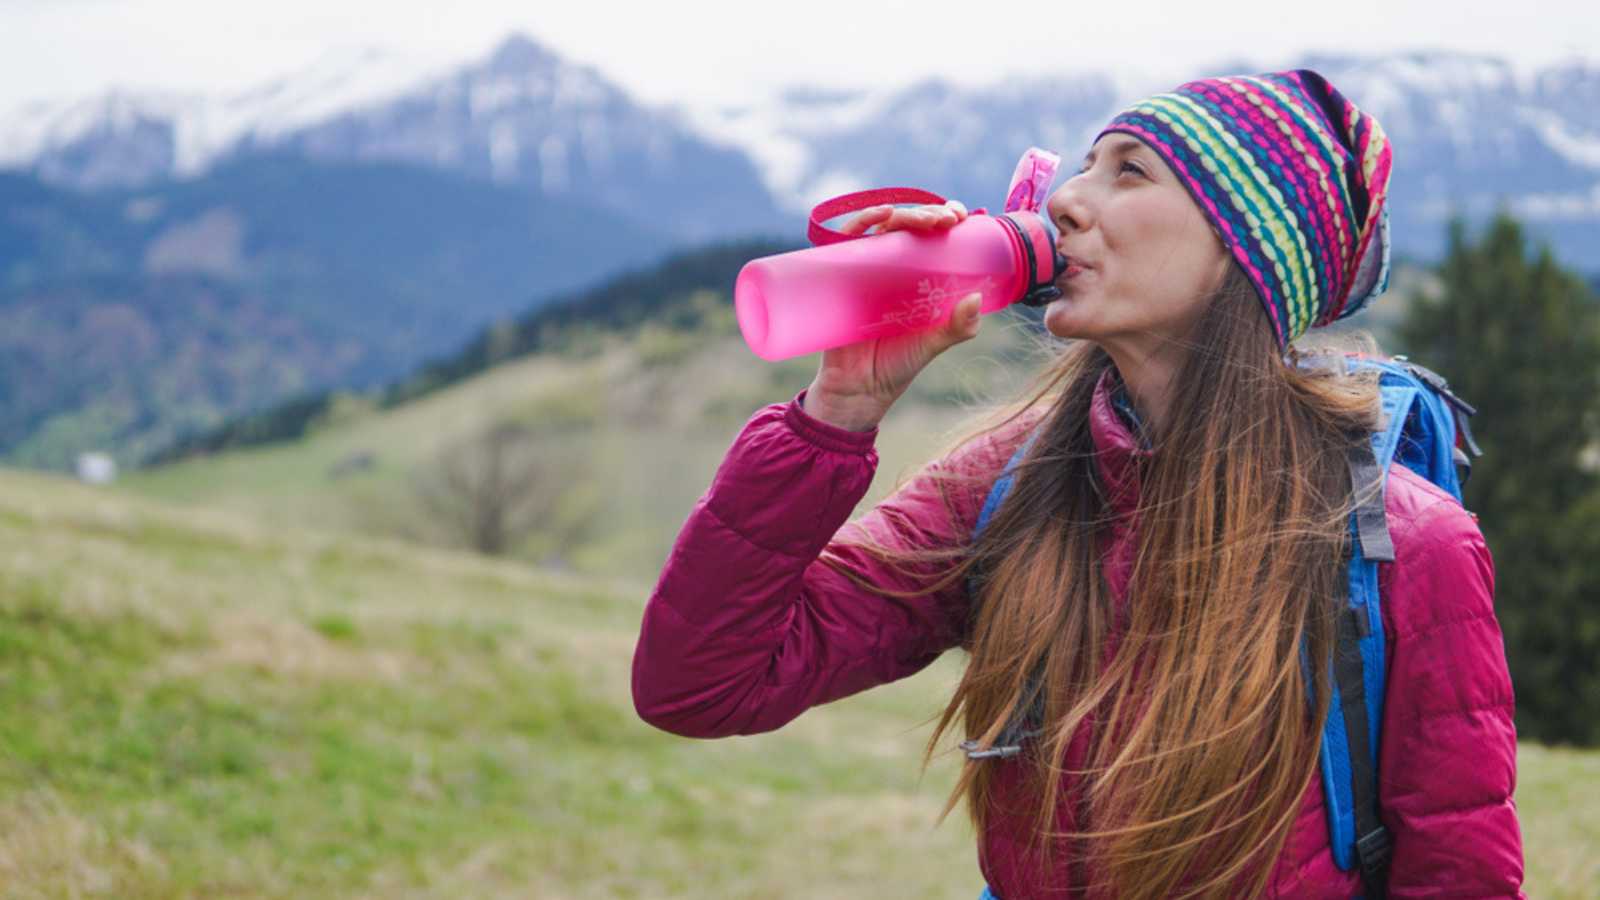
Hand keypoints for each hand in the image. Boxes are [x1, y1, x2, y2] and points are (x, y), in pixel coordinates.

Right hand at [803, 200, 981, 431]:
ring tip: (926, 220)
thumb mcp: (933, 344)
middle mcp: (892, 266)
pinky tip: (881, 215)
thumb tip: (977, 298)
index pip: (932, 234)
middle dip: (930, 214)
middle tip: (948, 220)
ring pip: (883, 226)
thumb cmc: (897, 366)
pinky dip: (861, 221)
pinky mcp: (841, 275)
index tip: (960, 215)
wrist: (859, 390)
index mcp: (917, 276)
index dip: (945, 216)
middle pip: (909, 225)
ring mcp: (865, 269)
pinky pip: (846, 240)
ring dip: (904, 214)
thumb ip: (957, 327)